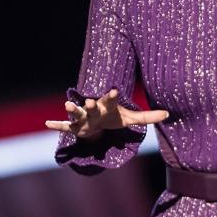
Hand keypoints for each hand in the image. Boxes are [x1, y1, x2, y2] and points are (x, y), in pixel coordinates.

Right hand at [44, 88, 168, 140]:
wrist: (97, 123)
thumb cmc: (114, 118)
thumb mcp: (131, 118)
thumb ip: (148, 117)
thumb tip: (168, 114)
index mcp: (107, 106)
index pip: (111, 100)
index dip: (112, 95)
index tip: (115, 89)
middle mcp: (94, 109)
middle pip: (92, 106)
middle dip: (90, 104)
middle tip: (89, 100)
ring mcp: (83, 117)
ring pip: (76, 113)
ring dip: (72, 109)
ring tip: (67, 104)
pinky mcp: (75, 126)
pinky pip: (65, 126)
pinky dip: (56, 125)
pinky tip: (47, 124)